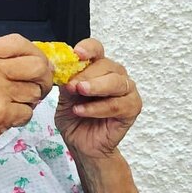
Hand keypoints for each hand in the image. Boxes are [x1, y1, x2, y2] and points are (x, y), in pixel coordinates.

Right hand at [0, 34, 52, 164]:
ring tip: (12, 106)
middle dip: (44, 78)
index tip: (38, 64)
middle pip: (36, 64)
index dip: (35, 53)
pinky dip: (21, 118)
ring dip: (30, 101)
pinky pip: (28, 112)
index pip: (18, 42)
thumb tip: (32, 62)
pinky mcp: (1, 113)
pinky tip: (5, 119)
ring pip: (35, 91)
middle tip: (39, 87)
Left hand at [55, 38, 141, 158]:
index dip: (88, 48)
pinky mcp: (132, 108)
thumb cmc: (75, 118)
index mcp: (98, 68)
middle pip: (107, 65)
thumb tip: (59, 68)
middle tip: (72, 85)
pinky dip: (98, 108)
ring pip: (117, 82)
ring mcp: (126, 91)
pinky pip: (118, 105)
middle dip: (87, 74)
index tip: (77, 54)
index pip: (97, 49)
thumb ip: (66, 82)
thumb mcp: (64, 97)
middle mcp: (115, 76)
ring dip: (96, 86)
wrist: (80, 143)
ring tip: (78, 92)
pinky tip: (81, 110)